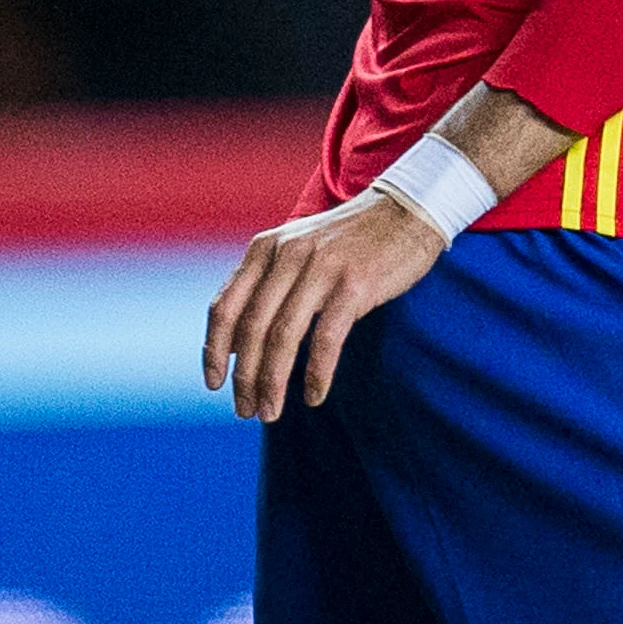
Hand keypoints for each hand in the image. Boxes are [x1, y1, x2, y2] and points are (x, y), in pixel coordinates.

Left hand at [204, 188, 447, 421]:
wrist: (408, 211)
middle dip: (245, 377)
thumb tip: (242, 342)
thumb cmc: (353, 240)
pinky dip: (316, 373)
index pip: (225, 307)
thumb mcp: (299, 248)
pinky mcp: (355, 284)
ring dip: (273, 382)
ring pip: (284, 337)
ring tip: (271, 412)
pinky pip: (326, 338)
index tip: (214, 383)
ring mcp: (321, 269)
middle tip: (246, 410)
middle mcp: (287, 256)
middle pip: (252, 328)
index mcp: (265, 249)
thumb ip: (270, 283)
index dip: (214, 350)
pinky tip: (314, 396)